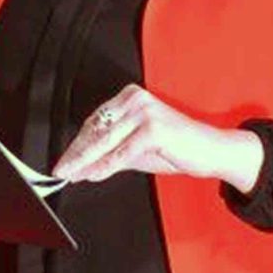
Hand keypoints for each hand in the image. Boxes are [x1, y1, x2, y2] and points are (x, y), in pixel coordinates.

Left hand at [52, 84, 262, 191]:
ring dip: (85, 161)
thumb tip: (83, 167)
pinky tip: (93, 175)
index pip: (95, 123)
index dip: (77, 144)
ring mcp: (145, 113)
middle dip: (76, 153)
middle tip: (61, 169)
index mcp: (129, 98)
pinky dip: (106, 166)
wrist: (212, 151)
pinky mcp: (153, 129)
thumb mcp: (137, 149)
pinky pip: (123, 152)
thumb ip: (111, 153)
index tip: (64, 159)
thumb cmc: (176, 147)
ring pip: (106, 142)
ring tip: (72, 175)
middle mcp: (135, 100)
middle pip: (97, 131)